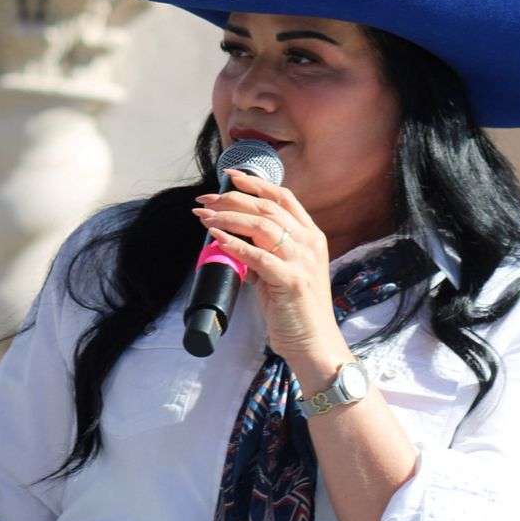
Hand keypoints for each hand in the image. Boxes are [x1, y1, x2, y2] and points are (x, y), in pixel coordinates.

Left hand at [193, 168, 347, 372]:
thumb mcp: (282, 274)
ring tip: (204, 216)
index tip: (230, 176)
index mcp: (311, 236)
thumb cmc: (297, 311)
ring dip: (227, 217)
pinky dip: (234, 243)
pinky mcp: (291, 280)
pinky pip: (258, 256)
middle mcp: (309, 243)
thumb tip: (233, 239)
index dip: (255, 183)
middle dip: (231, 199)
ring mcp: (303, 260)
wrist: (315, 344)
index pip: (283, 197)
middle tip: (204, 199)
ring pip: (261, 226)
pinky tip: (216, 236)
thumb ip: (264, 254)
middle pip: (267, 207)